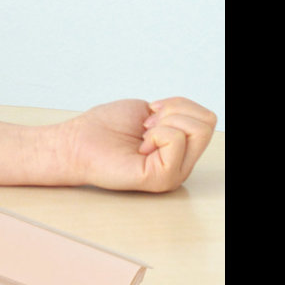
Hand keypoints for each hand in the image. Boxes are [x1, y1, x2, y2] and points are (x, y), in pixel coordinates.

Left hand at [54, 97, 216, 191]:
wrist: (76, 143)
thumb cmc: (105, 127)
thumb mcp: (150, 110)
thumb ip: (178, 113)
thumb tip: (196, 115)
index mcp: (179, 149)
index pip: (206, 119)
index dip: (178, 106)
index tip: (150, 114)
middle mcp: (180, 163)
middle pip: (208, 123)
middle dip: (175, 111)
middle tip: (147, 125)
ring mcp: (173, 173)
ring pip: (198, 130)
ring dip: (165, 122)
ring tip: (142, 136)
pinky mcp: (161, 179)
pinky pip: (176, 140)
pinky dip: (156, 133)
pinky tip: (139, 147)